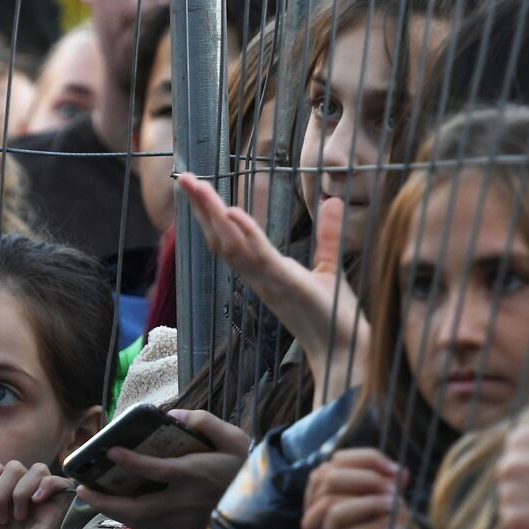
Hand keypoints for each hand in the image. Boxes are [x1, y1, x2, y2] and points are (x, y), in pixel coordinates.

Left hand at [0, 459, 73, 528]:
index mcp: (4, 493)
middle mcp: (23, 494)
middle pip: (14, 465)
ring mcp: (41, 501)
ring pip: (36, 469)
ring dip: (18, 491)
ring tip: (14, 517)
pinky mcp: (57, 510)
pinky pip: (60, 481)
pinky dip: (46, 486)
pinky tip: (34, 503)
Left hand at [76, 409, 248, 528]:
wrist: (261, 504)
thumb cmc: (243, 467)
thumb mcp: (235, 439)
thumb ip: (206, 423)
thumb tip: (174, 415)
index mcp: (196, 476)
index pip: (158, 471)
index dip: (133, 462)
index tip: (111, 451)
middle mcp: (185, 502)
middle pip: (138, 508)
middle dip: (106, 501)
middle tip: (81, 488)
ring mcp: (183, 520)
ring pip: (139, 523)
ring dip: (111, 512)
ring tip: (89, 497)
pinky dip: (127, 520)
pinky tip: (113, 507)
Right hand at [179, 175, 366, 404]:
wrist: (345, 351)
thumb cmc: (334, 316)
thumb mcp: (329, 266)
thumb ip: (327, 235)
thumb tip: (333, 201)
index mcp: (263, 272)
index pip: (228, 239)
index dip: (210, 214)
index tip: (196, 187)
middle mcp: (258, 277)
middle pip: (219, 239)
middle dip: (201, 208)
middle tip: (183, 177)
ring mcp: (268, 282)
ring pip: (231, 245)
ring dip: (213, 215)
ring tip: (197, 187)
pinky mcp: (287, 285)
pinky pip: (260, 258)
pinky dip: (245, 235)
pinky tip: (233, 213)